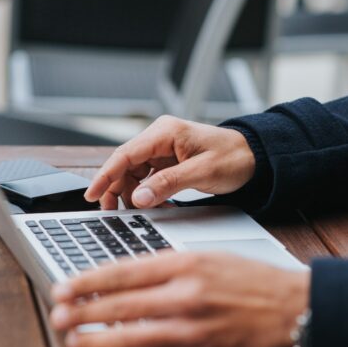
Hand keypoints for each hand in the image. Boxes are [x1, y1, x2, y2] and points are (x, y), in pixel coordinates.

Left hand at [49, 252, 310, 346]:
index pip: (123, 273)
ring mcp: (192, 332)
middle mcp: (186, 298)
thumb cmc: (250, 280)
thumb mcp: (207, 257)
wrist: (291, 309)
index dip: (87, 282)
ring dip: (98, 342)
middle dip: (82, 313)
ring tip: (76, 340)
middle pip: (120, 307)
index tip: (64, 288)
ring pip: (131, 341)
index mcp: (186, 266)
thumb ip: (165, 268)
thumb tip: (120, 281)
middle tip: (57, 316)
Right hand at [86, 116, 255, 209]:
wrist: (256, 156)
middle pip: (125, 165)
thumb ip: (168, 184)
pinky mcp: (168, 161)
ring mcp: (163, 149)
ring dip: (132, 194)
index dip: (105, 175)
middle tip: (112, 213)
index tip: (92, 194)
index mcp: (165, 133)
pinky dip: (147, 193)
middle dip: (116, 189)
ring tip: (139, 213)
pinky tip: (155, 207)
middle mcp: (160, 138)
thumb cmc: (234, 158)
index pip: (125, 154)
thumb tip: (138, 198)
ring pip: (134, 173)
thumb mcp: (202, 172)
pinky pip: (148, 178)